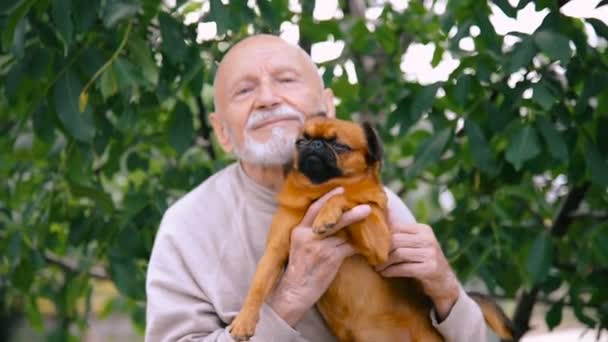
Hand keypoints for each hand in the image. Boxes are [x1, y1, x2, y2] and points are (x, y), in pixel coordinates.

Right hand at [267, 187, 370, 325]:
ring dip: (358, 229)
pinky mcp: (330, 257)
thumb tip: (334, 224)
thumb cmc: (299, 270)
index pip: (314, 209)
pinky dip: (358, 247)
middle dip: (349, 211)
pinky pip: (349, 248)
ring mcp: (319, 246)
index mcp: (299, 231)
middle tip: (366, 206)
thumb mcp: (299, 247)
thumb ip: (312, 234)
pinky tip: (366, 247)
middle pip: (332, 218)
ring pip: (344, 233)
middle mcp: (308, 236)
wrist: (294, 292)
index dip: (328, 198)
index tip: (340, 189)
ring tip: (370, 224)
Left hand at [375, 191, 460, 320]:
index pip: (396, 228)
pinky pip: (404, 268)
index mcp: (423, 229)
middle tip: (370, 257)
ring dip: (384, 262)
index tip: (369, 244)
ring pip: (398, 254)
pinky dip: (391, 271)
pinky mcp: (430, 269)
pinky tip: (384, 273)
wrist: (445, 282)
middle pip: (396, 240)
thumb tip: (376, 223)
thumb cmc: (424, 261)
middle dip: (380, 250)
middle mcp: (428, 239)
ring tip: (376, 267)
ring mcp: (431, 254)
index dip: (381, 237)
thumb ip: (401, 236)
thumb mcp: (416, 245)